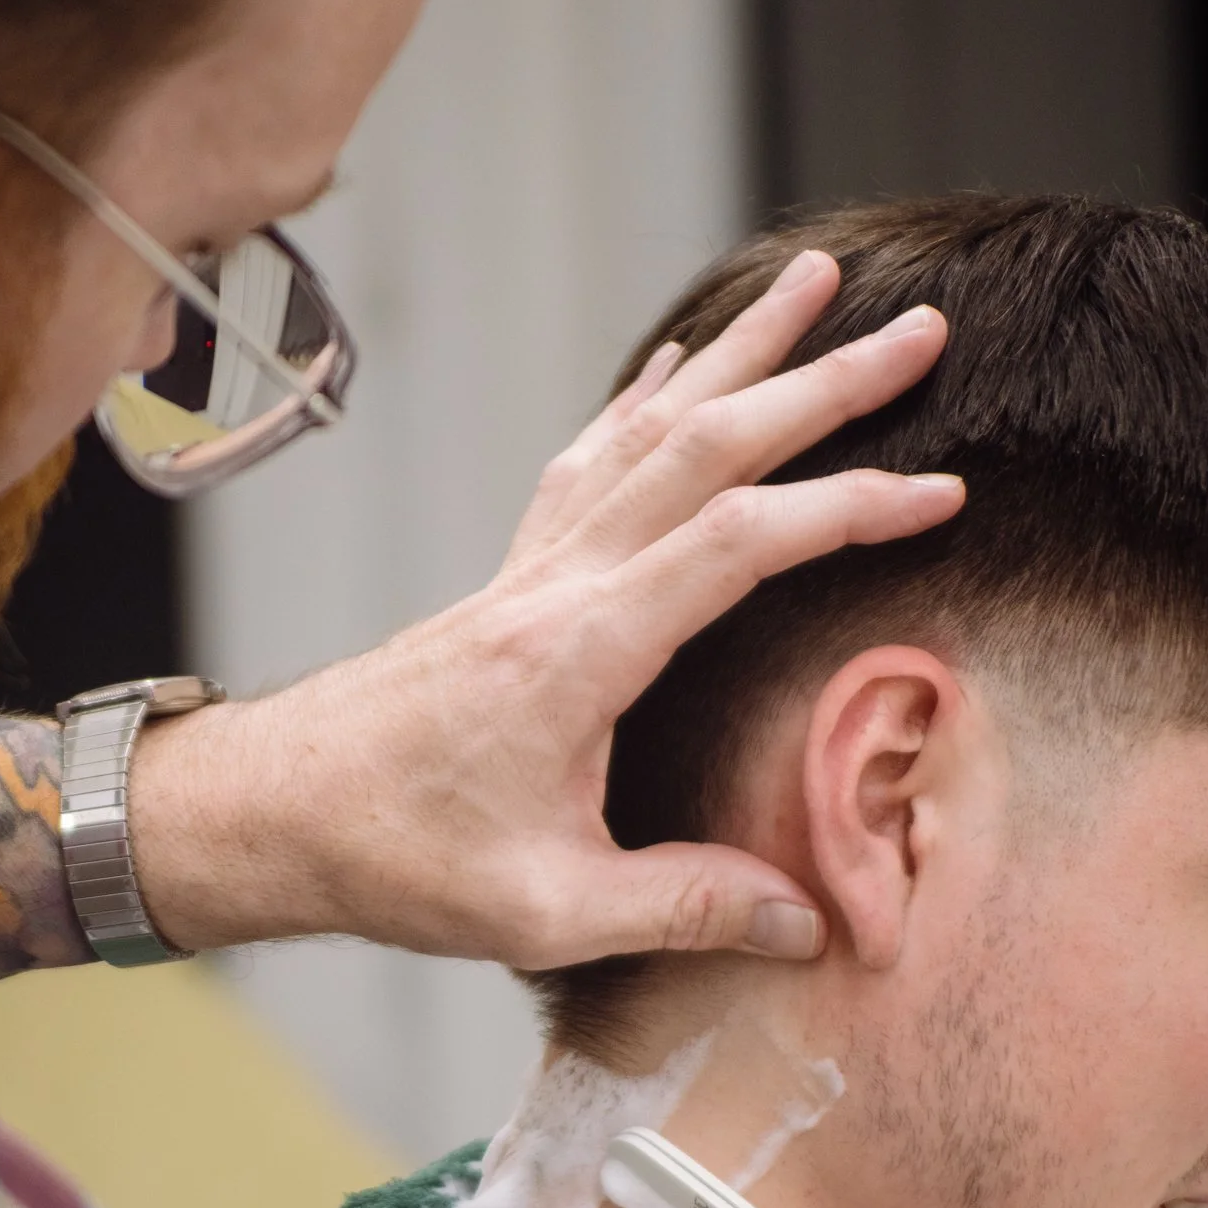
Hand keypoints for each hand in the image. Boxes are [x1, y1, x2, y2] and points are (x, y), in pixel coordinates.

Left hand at [132, 251, 961, 964]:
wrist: (268, 811)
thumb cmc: (392, 858)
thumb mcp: (545, 911)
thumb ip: (682, 907)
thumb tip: (807, 923)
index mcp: (575, 651)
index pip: (735, 542)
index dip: (845, 509)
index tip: (939, 493)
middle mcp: (555, 582)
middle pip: (704, 448)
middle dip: (820, 383)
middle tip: (919, 331)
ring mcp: (529, 567)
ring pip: (648, 429)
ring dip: (739, 354)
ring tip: (816, 284)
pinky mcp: (511, 576)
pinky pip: (589, 457)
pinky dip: (647, 398)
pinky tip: (677, 365)